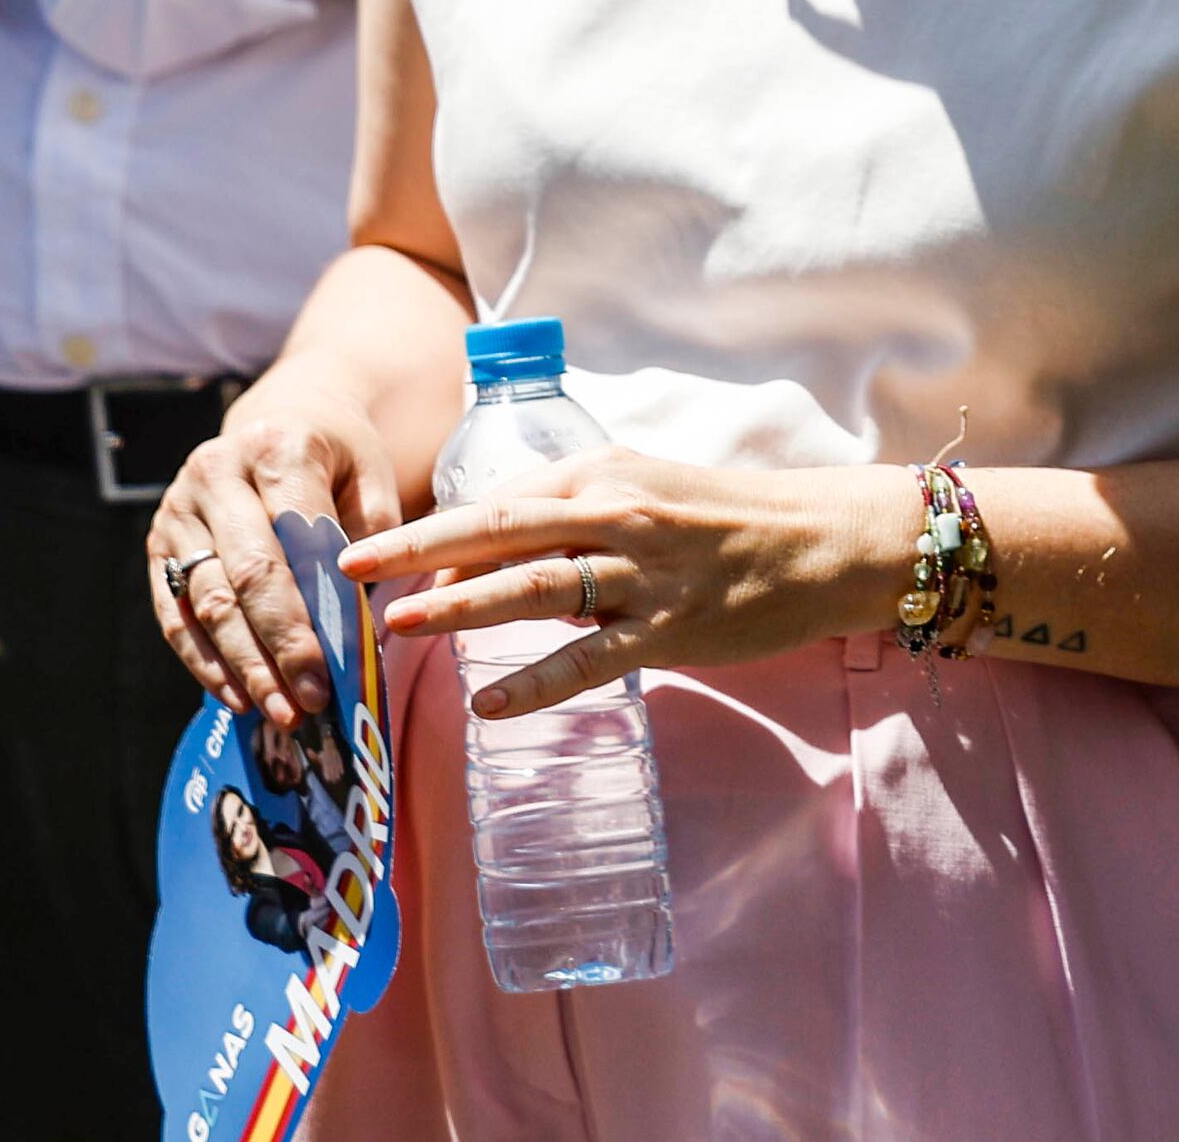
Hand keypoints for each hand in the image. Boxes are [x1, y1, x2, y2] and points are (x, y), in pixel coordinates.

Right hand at [147, 375, 406, 727]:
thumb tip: (359, 623)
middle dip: (278, 649)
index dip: (314, 610)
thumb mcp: (372, 474)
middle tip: (307, 704)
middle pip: (246, 576)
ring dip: (243, 666)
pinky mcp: (159, 543)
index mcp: (276, 448)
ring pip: (207, 602)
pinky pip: (175, 613)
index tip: (336, 670)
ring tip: (278, 713)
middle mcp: (216, 474)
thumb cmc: (338, 457)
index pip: (293, 541)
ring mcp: (179, 509)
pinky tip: (236, 696)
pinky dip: (205, 660)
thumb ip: (371, 539)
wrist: (281, 420)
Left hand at [338, 451, 919, 718]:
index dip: (433, 528)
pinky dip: (537, 682)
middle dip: (418, 549)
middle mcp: (619, 513)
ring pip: (536, 587)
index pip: (501, 500)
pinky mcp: (673, 628)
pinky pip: (591, 659)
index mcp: (607, 472)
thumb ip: (574, 513)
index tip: (375, 554)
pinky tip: (490, 706)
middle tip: (352, 572)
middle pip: (500, 530)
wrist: (826, 540)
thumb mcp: (646, 491)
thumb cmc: (730, 517)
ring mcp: (647, 573)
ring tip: (401, 626)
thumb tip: (489, 550)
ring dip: (462, 606)